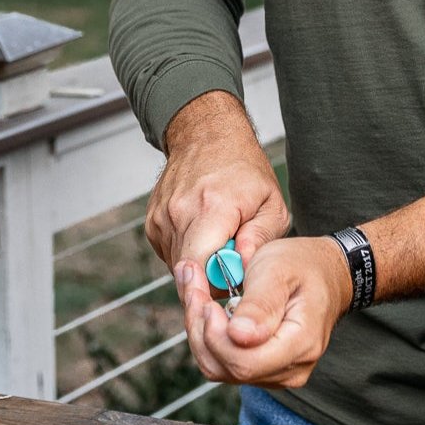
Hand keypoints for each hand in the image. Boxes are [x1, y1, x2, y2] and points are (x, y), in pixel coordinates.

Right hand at [146, 92, 290, 297]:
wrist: (206, 135)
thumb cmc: (243, 169)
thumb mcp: (271, 203)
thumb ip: (261, 239)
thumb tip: (245, 271)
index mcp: (212, 208)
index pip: (200, 268)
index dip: (218, 288)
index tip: (236, 286)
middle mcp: (179, 213)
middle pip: (189, 274)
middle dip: (212, 281)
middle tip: (234, 268)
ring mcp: (161, 217)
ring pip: (179, 267)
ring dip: (200, 267)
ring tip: (220, 244)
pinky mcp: (152, 222)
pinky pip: (170, 254)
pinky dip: (187, 254)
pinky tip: (203, 236)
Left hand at [176, 235, 349, 387]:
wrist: (323, 273)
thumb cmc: (301, 265)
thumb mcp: (278, 269)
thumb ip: (260, 303)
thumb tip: (238, 336)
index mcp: (300, 344)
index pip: (244, 363)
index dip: (215, 335)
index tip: (204, 297)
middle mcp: (290, 369)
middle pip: (225, 368)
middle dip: (199, 327)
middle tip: (192, 282)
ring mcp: (275, 373)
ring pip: (218, 367)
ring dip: (198, 329)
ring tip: (195, 287)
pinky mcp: (261, 368)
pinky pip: (222, 361)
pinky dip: (207, 333)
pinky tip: (205, 304)